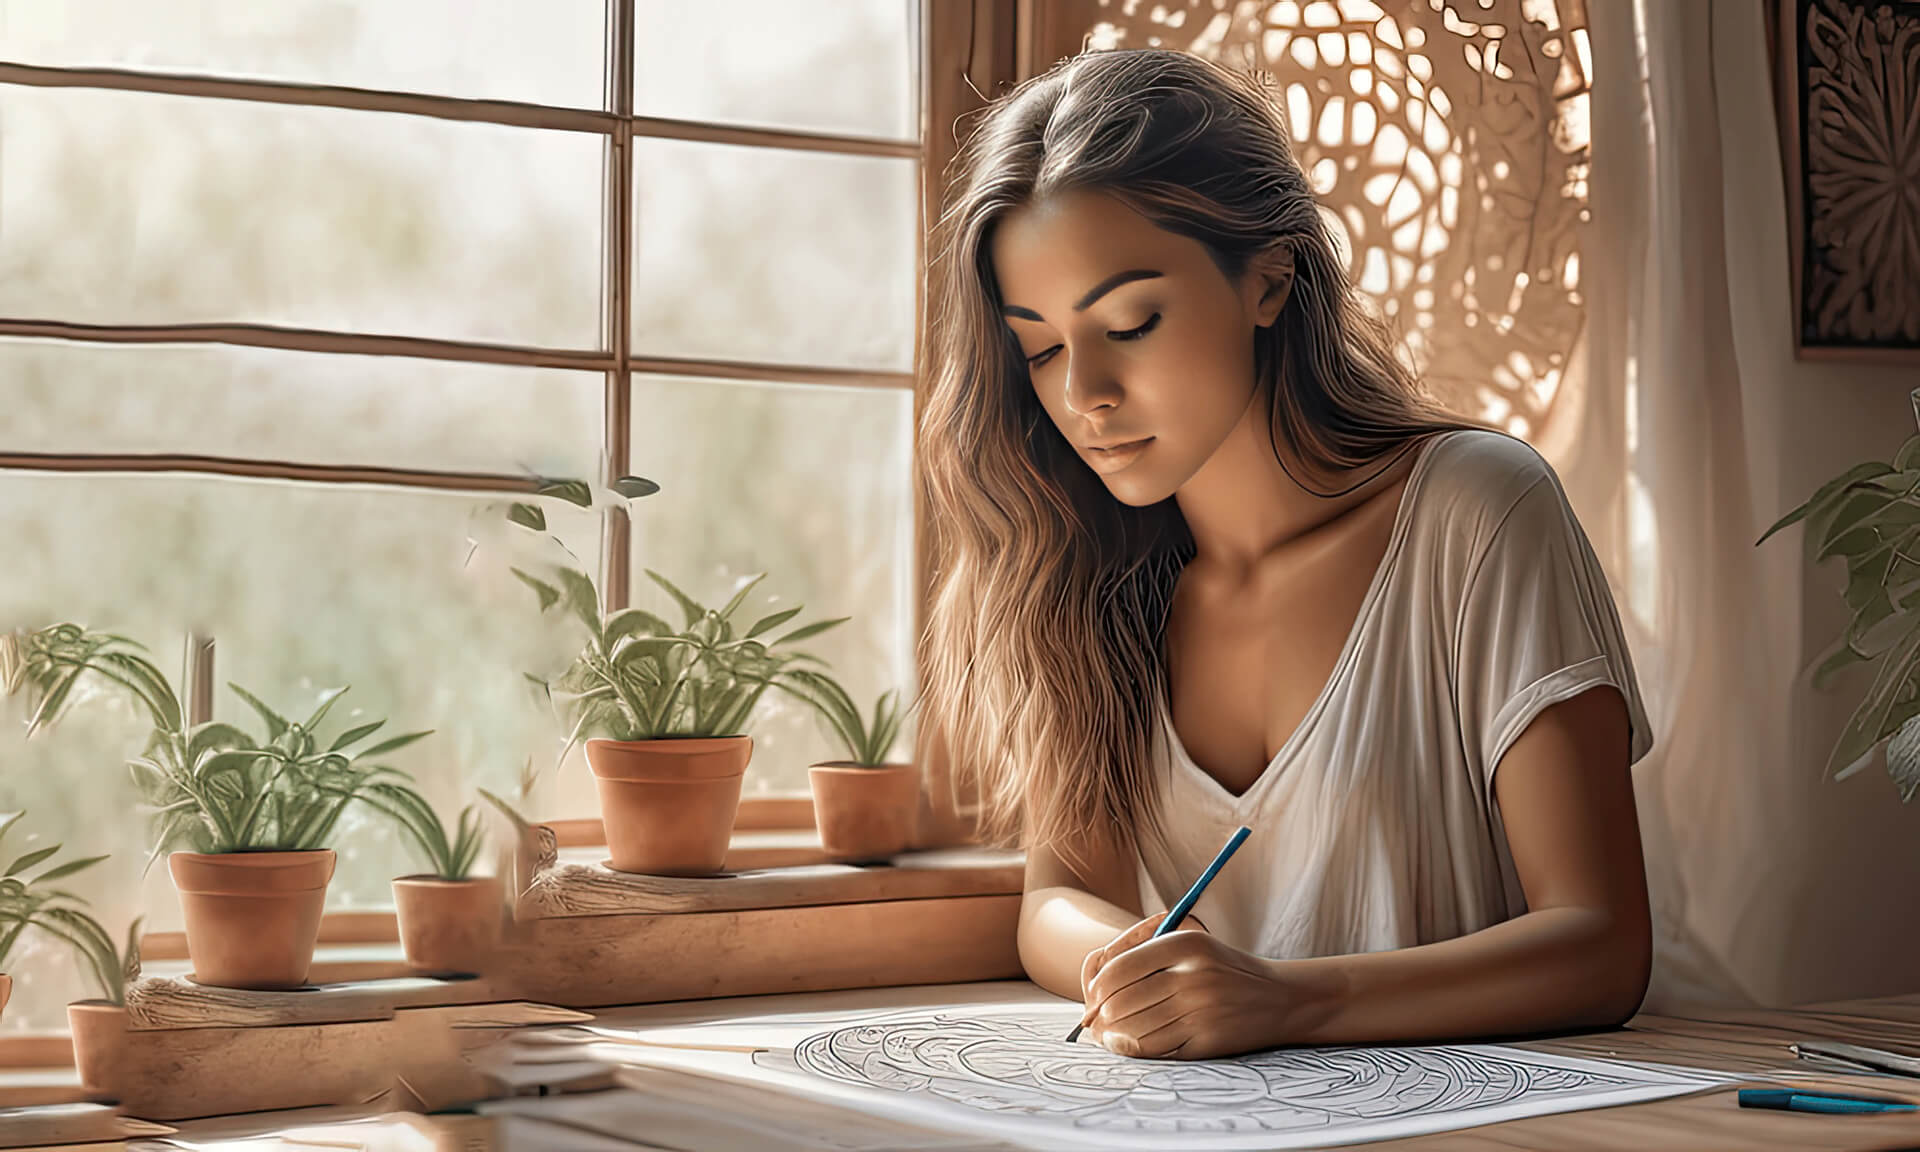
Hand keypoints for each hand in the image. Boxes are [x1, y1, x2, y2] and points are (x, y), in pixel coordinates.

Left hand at [1079, 924, 1318, 1060]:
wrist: (1280, 998)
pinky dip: (1135, 1050)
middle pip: (1122, 1002)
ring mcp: (1202, 1011)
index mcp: (1185, 944)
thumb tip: (1094, 988)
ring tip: (1106, 1036)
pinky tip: (1128, 1045)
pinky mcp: (1208, 1040)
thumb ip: (1144, 956)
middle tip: (1092, 1024)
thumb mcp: (1191, 946)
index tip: (1093, 999)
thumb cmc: (1223, 970)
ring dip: (1113, 1037)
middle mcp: (1193, 976)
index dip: (1098, 989)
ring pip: (1135, 1030)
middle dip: (1100, 1017)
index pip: (1120, 968)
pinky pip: (1156, 1049)